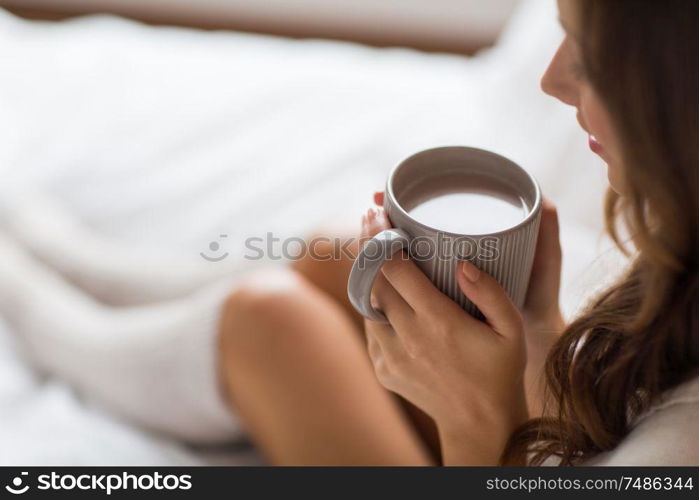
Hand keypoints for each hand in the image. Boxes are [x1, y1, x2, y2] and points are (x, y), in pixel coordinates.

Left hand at [373, 191, 565, 417]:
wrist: (479, 423)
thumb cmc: (500, 371)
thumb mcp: (512, 331)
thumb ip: (491, 293)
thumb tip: (463, 262)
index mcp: (438, 322)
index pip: (395, 268)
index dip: (382, 236)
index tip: (377, 211)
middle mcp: (407, 337)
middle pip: (374, 279)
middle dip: (369, 245)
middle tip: (372, 216)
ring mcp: (390, 354)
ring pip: (367, 302)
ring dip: (369, 273)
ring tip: (377, 249)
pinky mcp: (382, 367)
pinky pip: (371, 326)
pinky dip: (374, 305)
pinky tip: (385, 290)